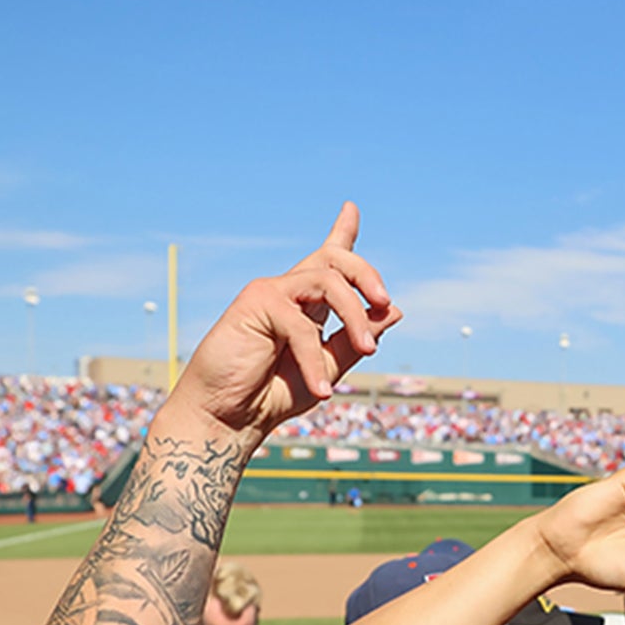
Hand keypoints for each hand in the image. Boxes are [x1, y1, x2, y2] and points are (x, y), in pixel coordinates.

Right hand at [164, 205, 399, 445]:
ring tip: (368, 351)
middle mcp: (290, 292)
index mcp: (308, 305)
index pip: (327, 262)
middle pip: (335, 259)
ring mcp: (271, 293)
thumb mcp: (329, 368)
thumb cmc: (274, 394)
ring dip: (355, 317)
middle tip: (384, 301)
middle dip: (367, 274)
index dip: (341, 232)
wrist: (230, 416)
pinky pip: (301, 324)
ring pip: (327, 282)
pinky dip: (315, 358)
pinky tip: (322, 390)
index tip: (351, 208)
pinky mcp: (255, 302)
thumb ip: (356, 340)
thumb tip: (393, 310)